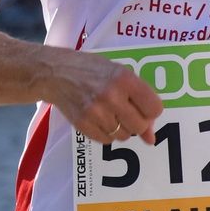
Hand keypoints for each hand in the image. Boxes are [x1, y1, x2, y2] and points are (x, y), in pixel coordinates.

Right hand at [46, 48, 163, 143]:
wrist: (54, 73)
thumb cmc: (90, 69)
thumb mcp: (118, 74)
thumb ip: (139, 100)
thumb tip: (151, 138)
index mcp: (124, 78)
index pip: (154, 108)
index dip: (150, 110)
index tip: (142, 105)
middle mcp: (111, 96)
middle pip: (140, 126)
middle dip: (137, 121)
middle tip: (125, 110)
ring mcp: (95, 112)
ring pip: (124, 136)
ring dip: (120, 127)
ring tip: (109, 111)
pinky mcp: (83, 124)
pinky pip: (107, 140)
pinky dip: (106, 132)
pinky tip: (98, 117)